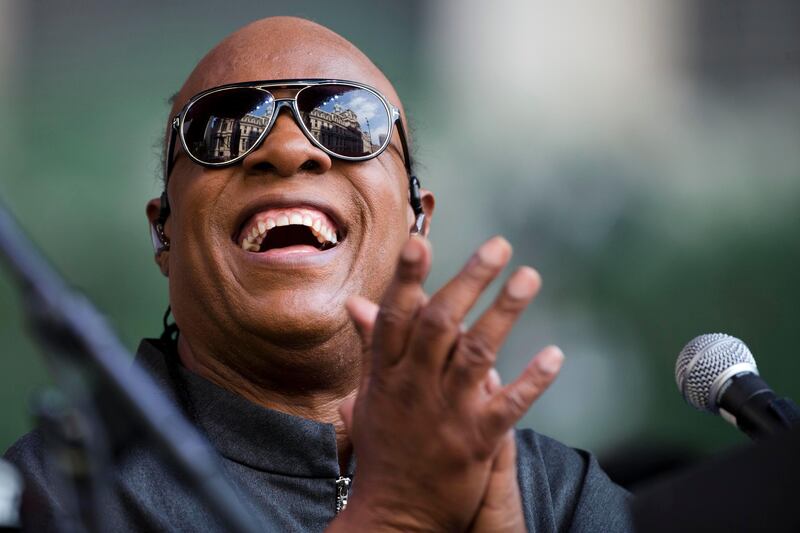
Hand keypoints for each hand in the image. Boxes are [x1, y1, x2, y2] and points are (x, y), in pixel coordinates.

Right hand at [330, 236, 563, 531]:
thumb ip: (372, 345)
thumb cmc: (383, 447)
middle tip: (498, 246)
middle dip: (470, 281)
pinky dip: (531, 380)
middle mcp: (415, 387)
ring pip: (477, 354)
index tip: (421, 240)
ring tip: (528, 277)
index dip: (408, 277)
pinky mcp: (475, 441)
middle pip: (441, 324)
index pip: (396, 316)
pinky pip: (507, 406)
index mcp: (387, 373)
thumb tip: (358, 302)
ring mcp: (446, 413)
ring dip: (504, 313)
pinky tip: (554, 355)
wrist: (394, 515)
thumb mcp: (369, 393)